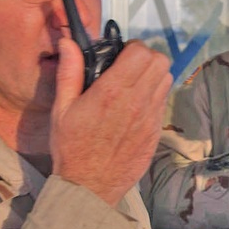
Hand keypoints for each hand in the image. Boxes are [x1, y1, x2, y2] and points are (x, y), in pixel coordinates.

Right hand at [50, 38, 172, 204]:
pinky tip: (136, 105)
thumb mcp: (62, 108)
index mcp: (112, 91)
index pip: (141, 53)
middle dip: (146, 58)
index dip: (132, 48)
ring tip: (134, 84)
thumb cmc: (71, 147)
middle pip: (160, 62)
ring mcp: (149, 117)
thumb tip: (69, 42)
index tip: (119, 56)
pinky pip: (163, 102)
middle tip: (129, 67)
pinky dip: (154, 95)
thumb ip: (69, 72)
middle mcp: (137, 101)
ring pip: (166, 80)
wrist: (90, 186)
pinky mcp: (155, 132)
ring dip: (153, 75)